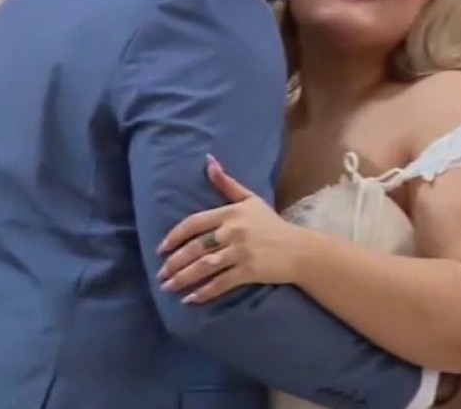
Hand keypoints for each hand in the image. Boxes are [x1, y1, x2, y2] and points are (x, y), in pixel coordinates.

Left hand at [157, 156, 308, 302]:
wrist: (299, 249)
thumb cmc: (272, 224)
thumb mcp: (249, 199)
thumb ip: (227, 183)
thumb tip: (208, 160)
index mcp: (231, 213)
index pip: (195, 223)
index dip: (175, 236)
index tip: (161, 249)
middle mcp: (233, 231)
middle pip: (196, 247)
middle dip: (175, 262)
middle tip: (160, 275)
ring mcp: (241, 252)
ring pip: (205, 266)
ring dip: (184, 278)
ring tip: (168, 287)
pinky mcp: (250, 271)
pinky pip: (222, 282)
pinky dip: (205, 292)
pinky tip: (190, 299)